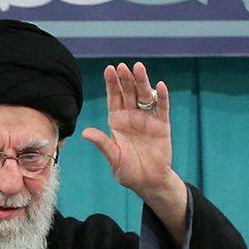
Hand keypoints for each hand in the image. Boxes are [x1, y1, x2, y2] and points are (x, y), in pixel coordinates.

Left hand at [79, 62, 185, 234]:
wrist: (149, 182)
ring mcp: (147, 119)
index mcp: (117, 121)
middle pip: (128, 93)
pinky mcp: (162, 126)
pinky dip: (162, 97)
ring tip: (139, 68)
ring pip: (145, 96)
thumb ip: (103, 144)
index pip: (114, 98)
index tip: (109, 69)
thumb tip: (86, 133)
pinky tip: (160, 86)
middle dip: (125, 79)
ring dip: (142, 82)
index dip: (112, 84)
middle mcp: (132, 116)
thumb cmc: (128, 172)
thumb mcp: (114, 158)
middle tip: (123, 66)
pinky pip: (162, 108)